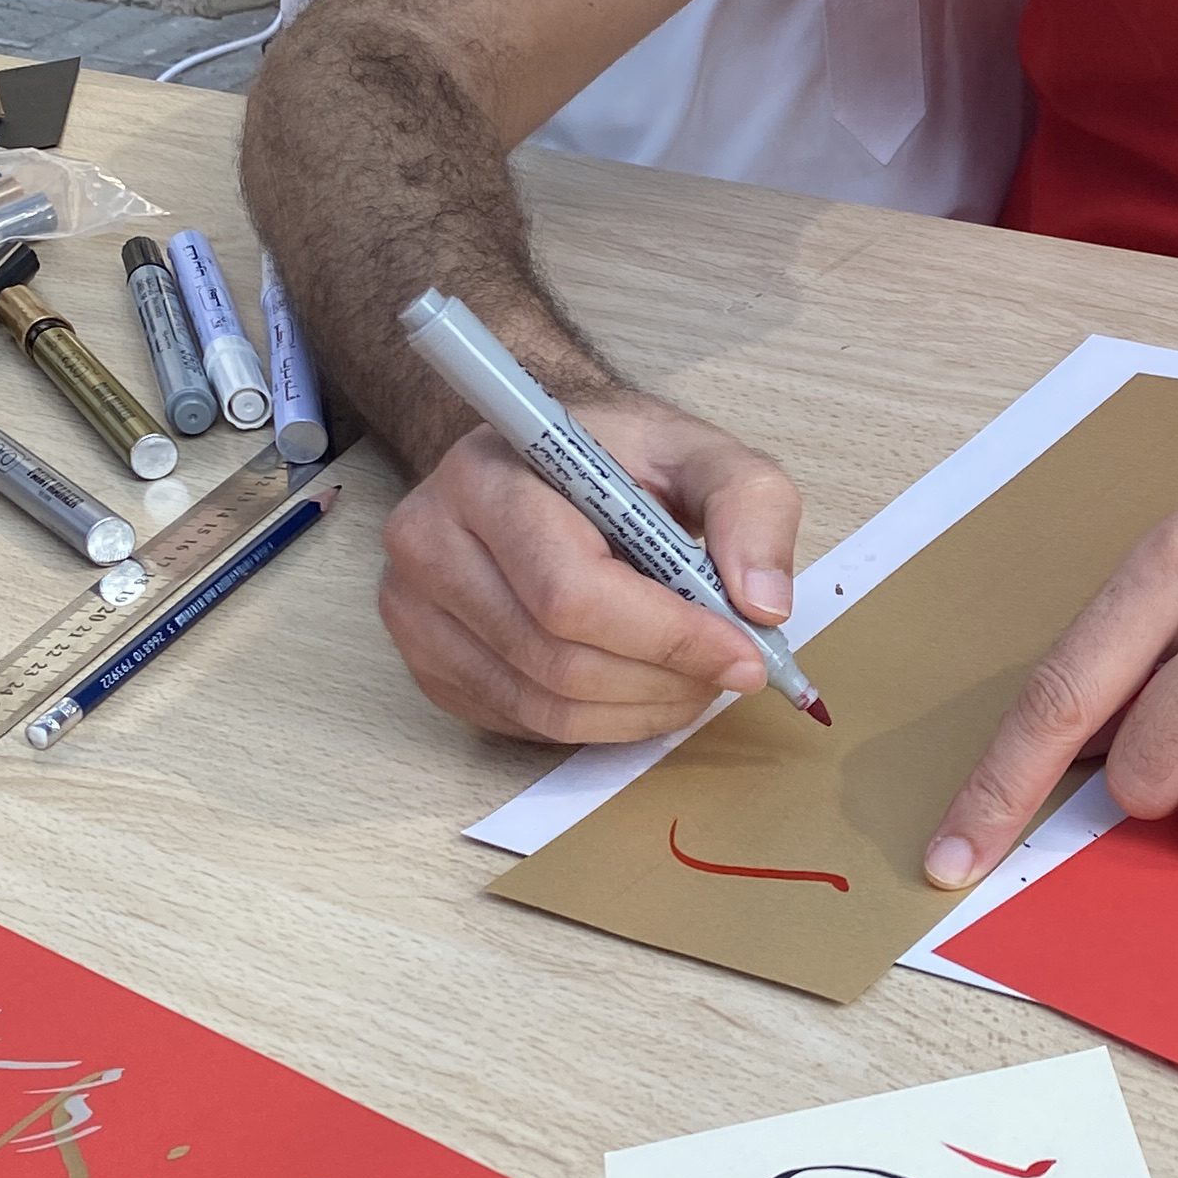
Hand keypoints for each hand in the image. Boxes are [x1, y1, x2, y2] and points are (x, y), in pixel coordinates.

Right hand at [379, 398, 804, 744]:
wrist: (540, 463)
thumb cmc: (615, 458)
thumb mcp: (700, 454)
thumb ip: (750, 508)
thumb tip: (762, 606)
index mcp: (487, 476)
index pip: (571, 591)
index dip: (667, 637)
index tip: (743, 656)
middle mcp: (430, 543)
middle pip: (557, 660)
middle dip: (663, 681)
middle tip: (727, 673)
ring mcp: (415, 611)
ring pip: (544, 705)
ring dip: (640, 710)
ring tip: (692, 679)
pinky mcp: (427, 663)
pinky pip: (524, 723)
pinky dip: (602, 721)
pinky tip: (638, 683)